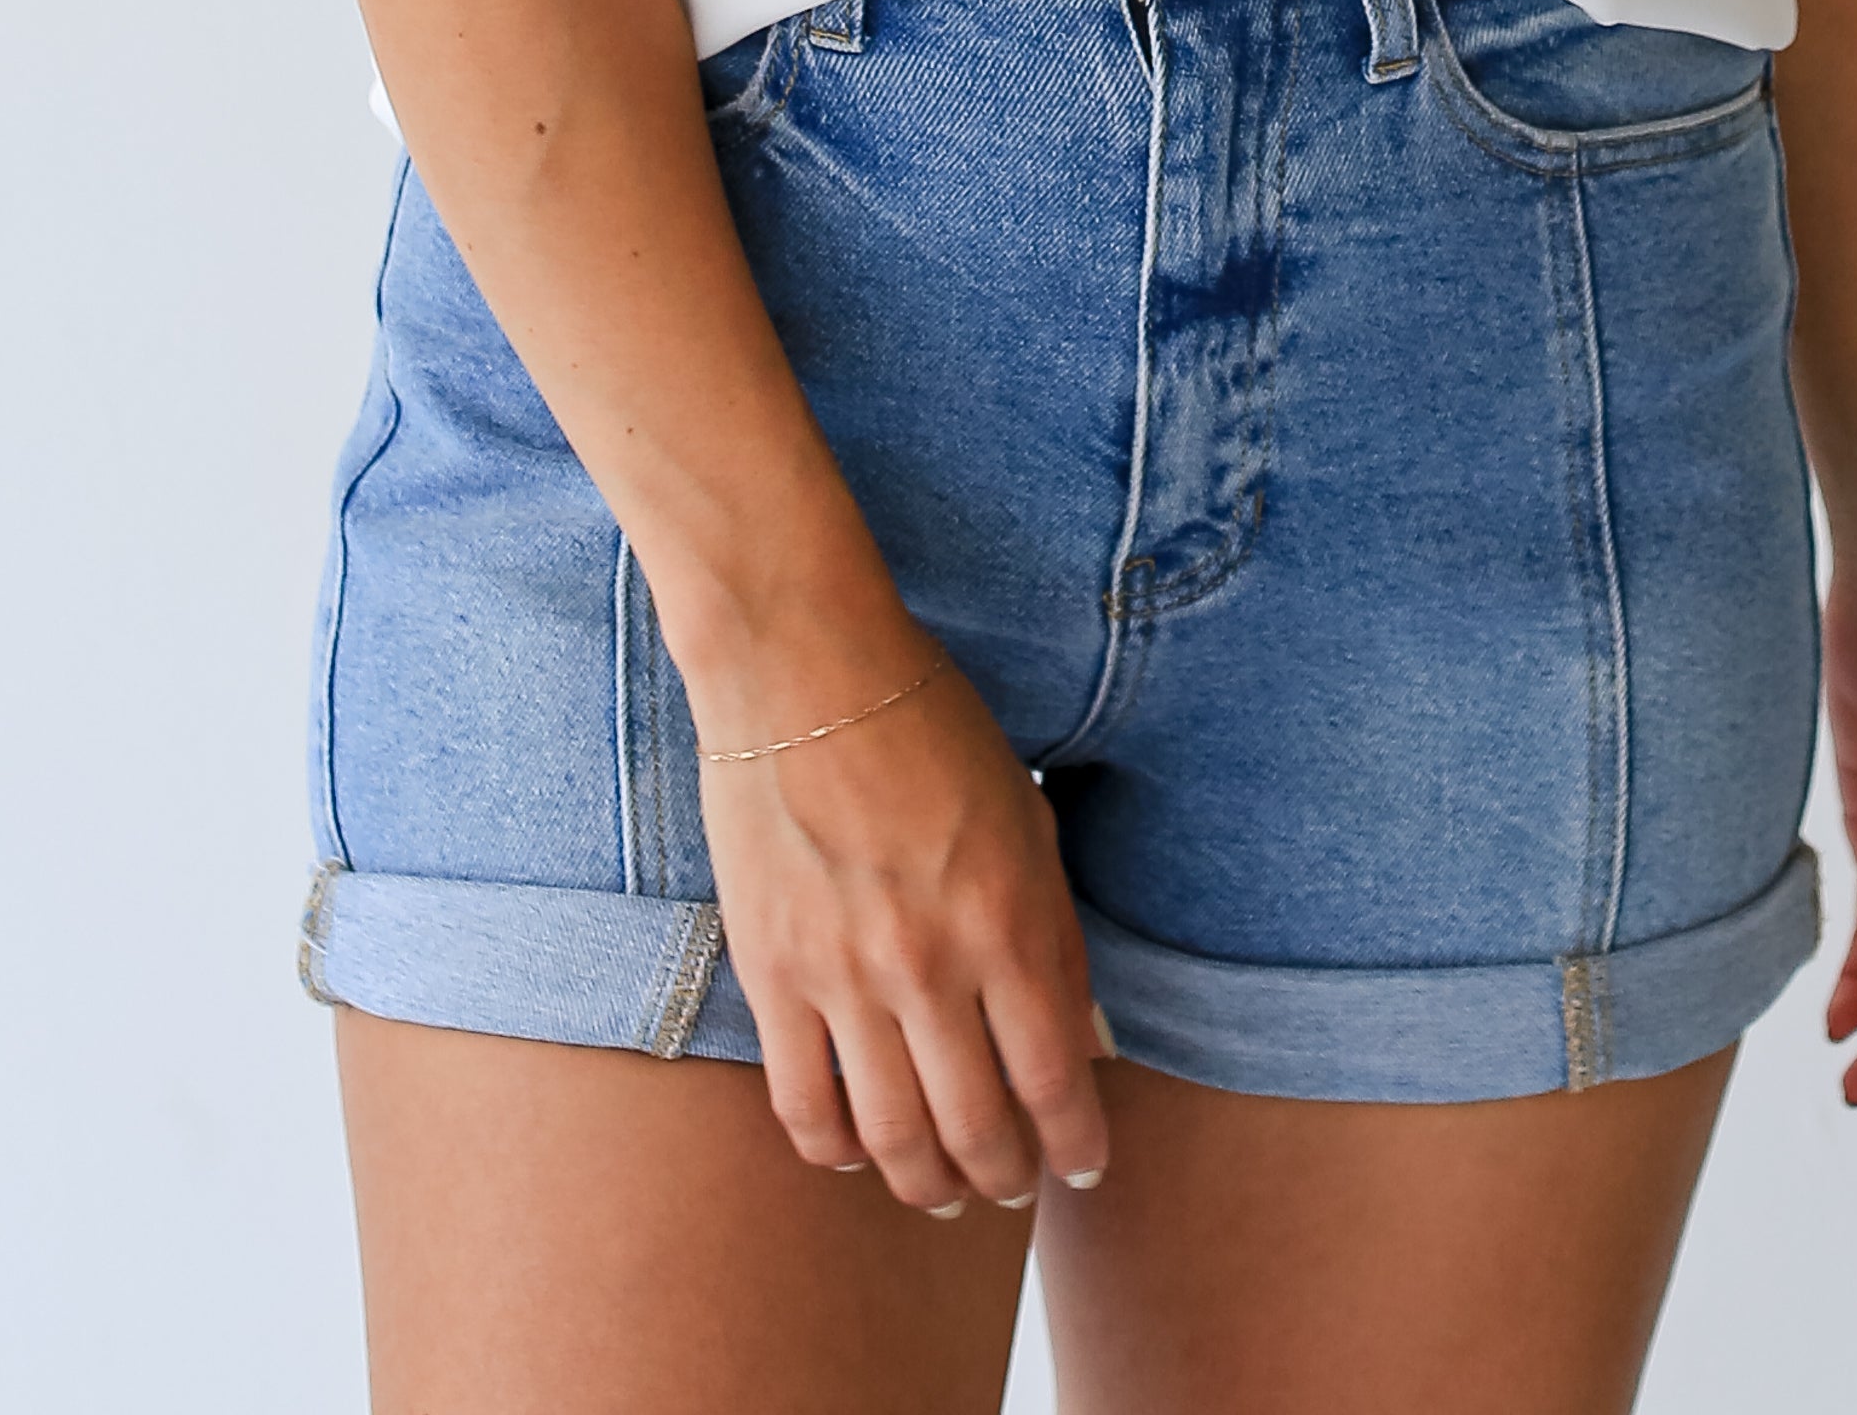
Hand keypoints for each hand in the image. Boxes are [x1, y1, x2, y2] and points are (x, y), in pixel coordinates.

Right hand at [695, 639, 1112, 1213]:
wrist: (802, 666)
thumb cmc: (929, 725)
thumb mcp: (1028, 817)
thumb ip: (1054, 935)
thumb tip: (1082, 1040)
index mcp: (1008, 918)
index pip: (1056, 1082)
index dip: (1077, 1146)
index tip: (1084, 1169)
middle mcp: (930, 964)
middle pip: (978, 1130)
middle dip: (1006, 1178)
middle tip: (1012, 1188)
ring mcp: (844, 976)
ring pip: (894, 1140)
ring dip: (927, 1184)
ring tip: (943, 1189)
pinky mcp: (771, 973)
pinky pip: (803, 1106)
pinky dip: (838, 1151)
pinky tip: (858, 1151)